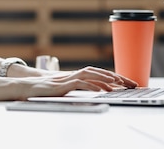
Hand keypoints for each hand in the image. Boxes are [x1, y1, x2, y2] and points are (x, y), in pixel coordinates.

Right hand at [18, 66, 136, 99]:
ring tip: (118, 83)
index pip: (101, 75)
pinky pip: (80, 83)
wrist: (31, 87)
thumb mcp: (68, 88)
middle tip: (132, 83)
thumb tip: (97, 90)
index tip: (129, 83)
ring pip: (91, 74)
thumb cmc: (48, 89)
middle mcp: (76, 74)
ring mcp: (70, 78)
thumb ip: (81, 87)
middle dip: (117, 77)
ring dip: (105, 78)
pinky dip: (91, 85)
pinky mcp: (64, 84)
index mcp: (79, 76)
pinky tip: (100, 89)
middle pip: (100, 72)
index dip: (115, 78)